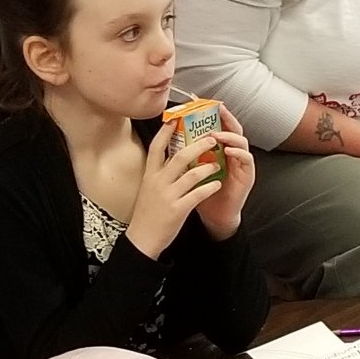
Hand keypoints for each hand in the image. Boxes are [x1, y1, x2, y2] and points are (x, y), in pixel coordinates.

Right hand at [125, 125, 224, 259]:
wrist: (142, 239)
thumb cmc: (148, 212)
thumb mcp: (149, 188)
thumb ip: (159, 172)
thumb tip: (172, 155)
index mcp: (150, 175)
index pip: (156, 148)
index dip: (165, 132)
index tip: (174, 120)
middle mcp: (158, 182)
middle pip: (179, 157)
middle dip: (197, 145)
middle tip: (211, 138)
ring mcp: (168, 196)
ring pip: (191, 175)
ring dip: (207, 167)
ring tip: (216, 164)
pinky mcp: (178, 209)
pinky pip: (198, 194)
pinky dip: (210, 188)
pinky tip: (217, 184)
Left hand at [196, 106, 254, 240]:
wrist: (213, 216)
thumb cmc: (202, 193)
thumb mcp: (191, 170)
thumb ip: (186, 154)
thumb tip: (168, 136)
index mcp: (218, 150)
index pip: (218, 126)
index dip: (212, 115)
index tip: (203, 104)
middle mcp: (232, 153)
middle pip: (233, 129)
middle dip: (226, 117)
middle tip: (217, 109)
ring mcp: (241, 163)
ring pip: (241, 141)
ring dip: (229, 135)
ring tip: (217, 134)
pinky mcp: (247, 175)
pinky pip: (246, 159)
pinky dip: (238, 153)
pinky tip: (229, 151)